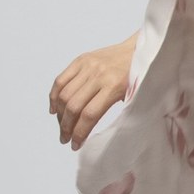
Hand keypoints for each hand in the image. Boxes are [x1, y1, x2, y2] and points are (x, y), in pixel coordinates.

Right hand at [49, 33, 137, 149]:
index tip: (75, 145)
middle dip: (66, 127)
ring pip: (64, 95)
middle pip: (74, 107)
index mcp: (113, 87)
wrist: (139, 49)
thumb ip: (117, 113)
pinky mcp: (81, 60)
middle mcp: (98, 76)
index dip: (79, 133)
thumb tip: (94, 131)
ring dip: (59, 115)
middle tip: (65, 139)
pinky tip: (54, 109)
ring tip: (61, 127)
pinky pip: (61, 80)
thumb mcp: (134, 97)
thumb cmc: (139, 76)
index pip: (89, 115)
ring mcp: (87, 66)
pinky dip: (54, 96)